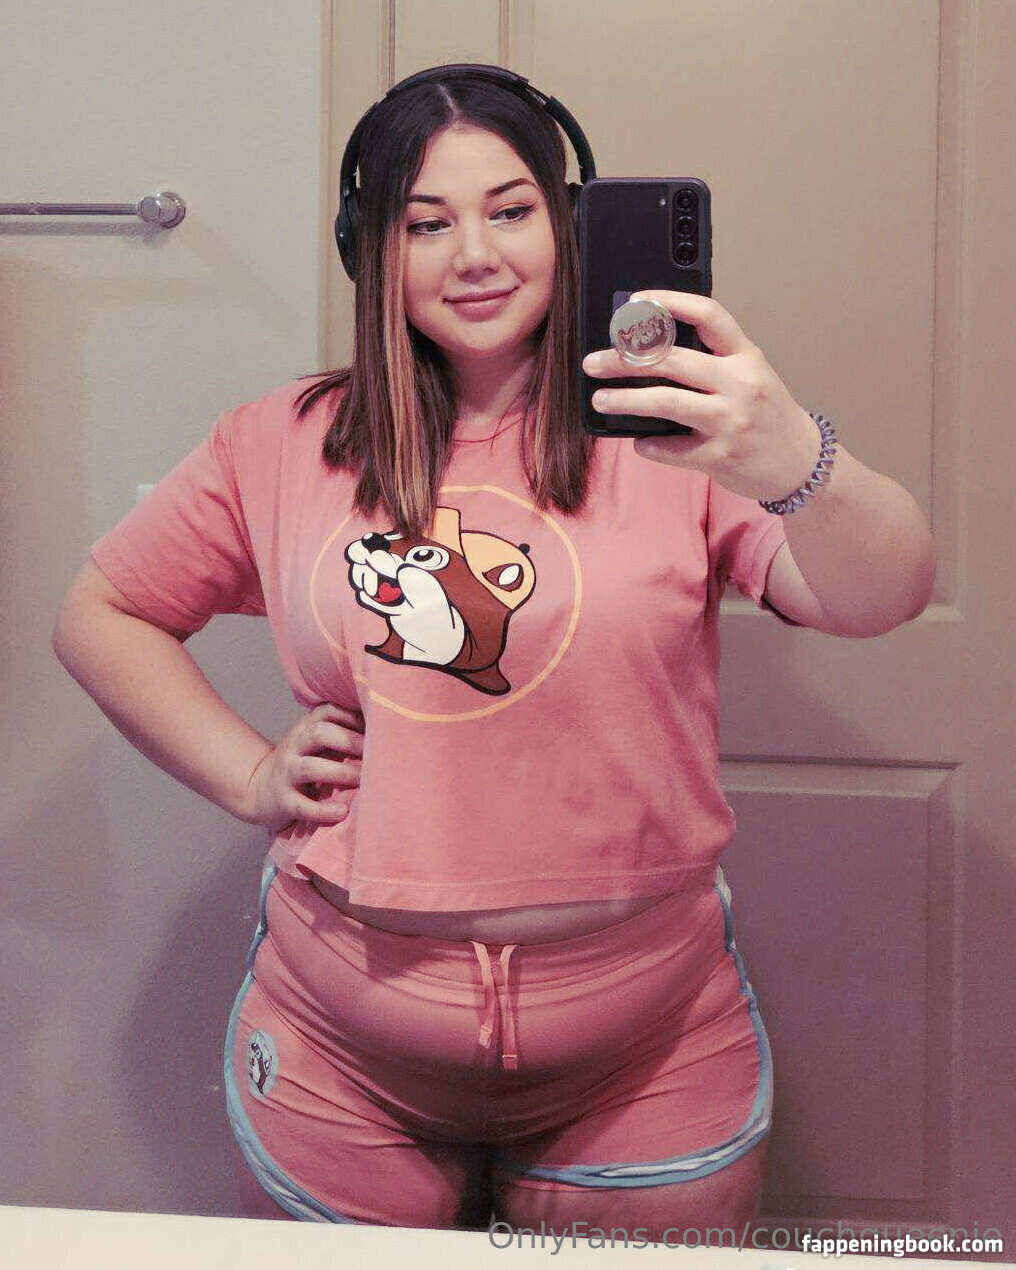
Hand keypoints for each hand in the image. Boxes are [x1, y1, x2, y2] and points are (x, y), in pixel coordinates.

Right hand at [241, 703, 364, 832]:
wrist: (258, 789)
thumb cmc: (301, 763)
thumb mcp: (314, 742)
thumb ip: (339, 732)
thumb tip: (384, 729)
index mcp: (304, 728)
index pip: (327, 711)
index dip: (352, 716)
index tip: (376, 727)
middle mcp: (294, 746)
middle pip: (318, 733)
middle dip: (350, 741)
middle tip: (375, 754)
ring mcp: (286, 773)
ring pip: (310, 768)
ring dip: (341, 773)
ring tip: (364, 780)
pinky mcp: (283, 801)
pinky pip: (302, 805)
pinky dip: (323, 810)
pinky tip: (343, 812)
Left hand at [582, 290, 819, 501]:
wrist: (801, 462)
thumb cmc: (768, 414)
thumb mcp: (752, 374)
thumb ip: (714, 359)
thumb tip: (652, 347)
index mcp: (746, 356)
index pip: (708, 315)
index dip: (669, 303)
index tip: (635, 301)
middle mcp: (740, 383)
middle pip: (672, 360)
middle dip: (624, 359)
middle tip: (594, 362)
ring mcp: (730, 421)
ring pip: (666, 402)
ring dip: (626, 400)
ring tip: (601, 400)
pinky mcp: (721, 456)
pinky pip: (672, 449)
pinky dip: (649, 445)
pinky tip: (638, 441)